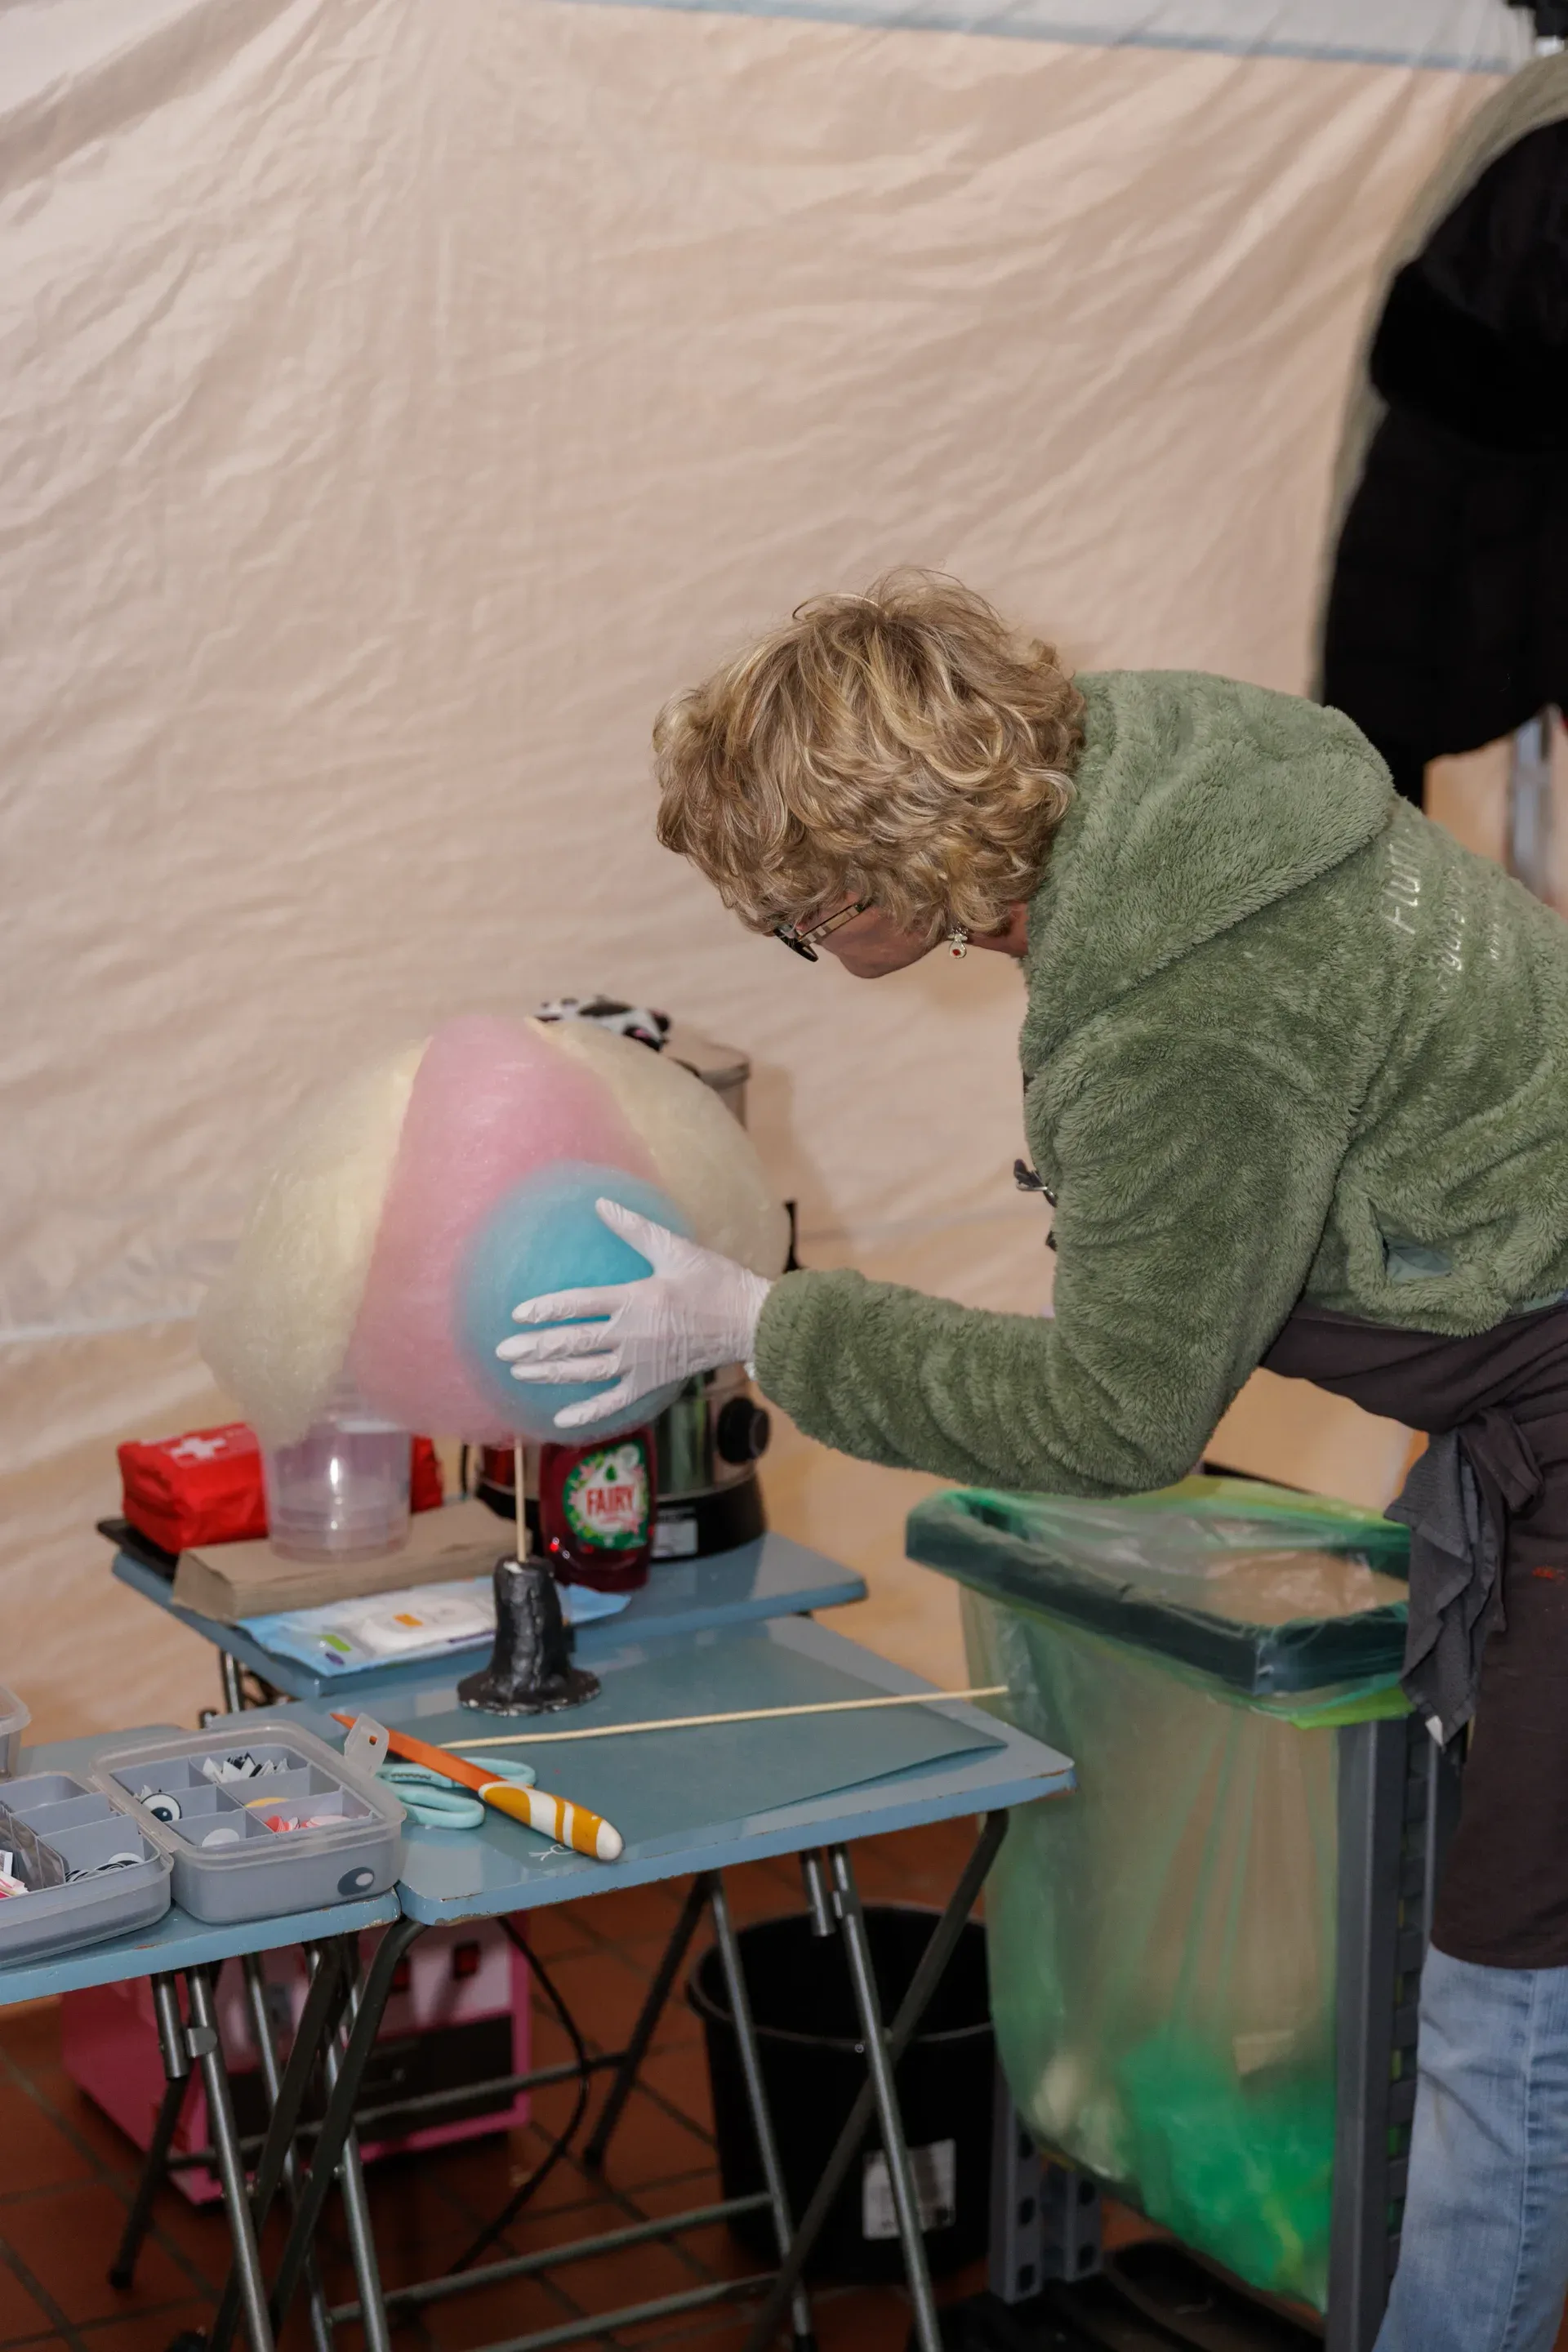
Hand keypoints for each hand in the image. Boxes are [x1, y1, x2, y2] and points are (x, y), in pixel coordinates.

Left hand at [495, 1199, 772, 1430]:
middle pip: (573, 1343)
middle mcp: (631, 1335)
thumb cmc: (716, 1281)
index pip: (578, 1305)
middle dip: (534, 1348)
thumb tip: (601, 1203)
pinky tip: (560, 1418)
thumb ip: (634, 1228)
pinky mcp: (651, 1381)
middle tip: (502, 1351)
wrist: (750, 1323)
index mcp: (634, 1299)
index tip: (518, 1314)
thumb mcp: (675, 1248)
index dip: (546, 1310)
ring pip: (585, 1372)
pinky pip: (614, 1401)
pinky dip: (588, 1412)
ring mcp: (640, 1362)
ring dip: (550, 1374)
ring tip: (519, 1373)